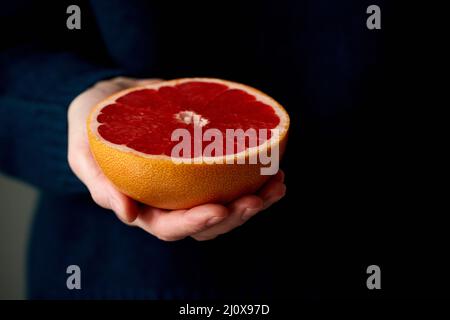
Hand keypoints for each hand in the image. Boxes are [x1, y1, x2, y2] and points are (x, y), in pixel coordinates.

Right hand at [68, 77, 286, 240]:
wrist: (114, 96)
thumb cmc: (94, 124)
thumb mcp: (84, 150)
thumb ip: (99, 182)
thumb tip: (127, 215)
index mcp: (144, 206)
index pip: (171, 227)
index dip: (195, 223)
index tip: (220, 208)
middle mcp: (172, 201)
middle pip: (207, 224)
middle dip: (235, 217)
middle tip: (257, 199)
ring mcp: (192, 184)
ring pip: (227, 205)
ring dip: (256, 200)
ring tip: (277, 183)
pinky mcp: (206, 164)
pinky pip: (234, 178)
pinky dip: (256, 177)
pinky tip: (274, 168)